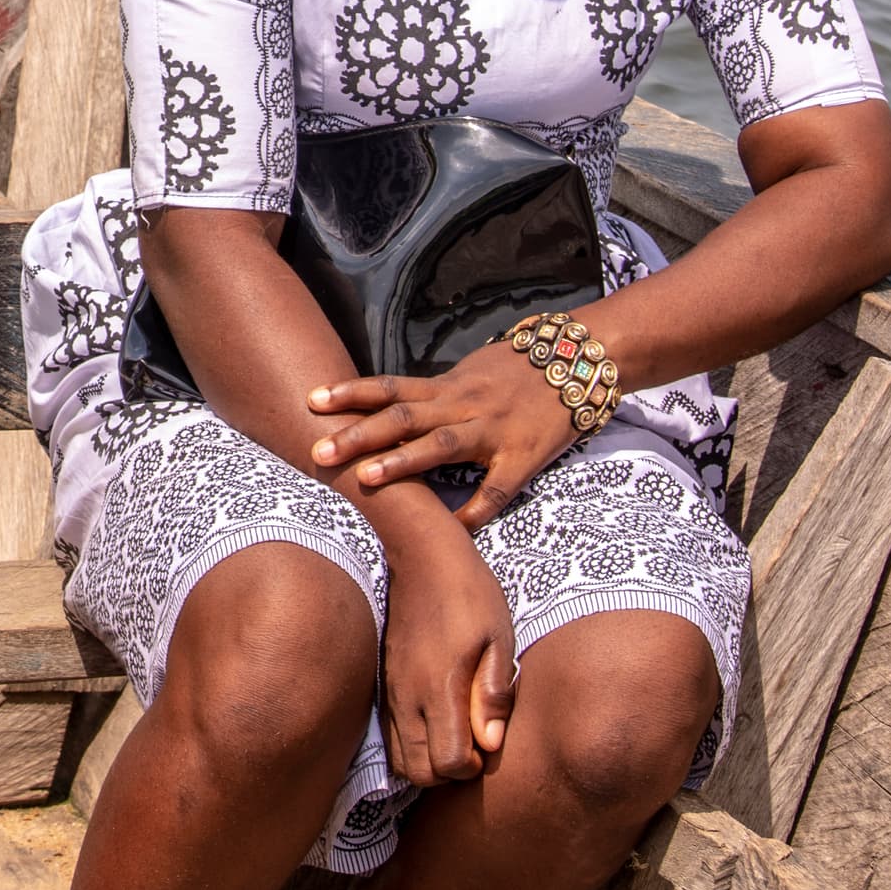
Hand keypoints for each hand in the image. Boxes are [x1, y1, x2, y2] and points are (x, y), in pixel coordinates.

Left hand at [308, 342, 584, 529]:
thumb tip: (384, 409)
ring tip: (366, 479)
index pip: (389, 387)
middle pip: (403, 417)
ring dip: (403, 462)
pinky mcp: (526, 453)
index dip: (350, 393)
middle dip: (359, 434)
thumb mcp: (469, 374)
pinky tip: (455, 530)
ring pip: (442, 444)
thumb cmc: (517, 371)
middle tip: (317, 450)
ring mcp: (494, 429)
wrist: (580, 359)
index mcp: (447, 387)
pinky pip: (499, 486)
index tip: (311, 400)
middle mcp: (463, 405)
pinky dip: (478, 508)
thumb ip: (431, 395)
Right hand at [376, 509, 518, 787]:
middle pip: (418, 772)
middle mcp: (408, 696)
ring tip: (455, 731)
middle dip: (448, 772)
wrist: (419, 554)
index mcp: (439, 688)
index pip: (446, 764)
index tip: (486, 743)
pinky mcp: (384, 681)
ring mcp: (391, 690)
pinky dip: (412, 741)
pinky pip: (390, 733)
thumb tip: (491, 743)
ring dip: (428, 759)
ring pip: (400, 757)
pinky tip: (435, 717)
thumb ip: (493, 693)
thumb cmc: (469, 594)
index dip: (470, 767)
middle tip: (472, 741)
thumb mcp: (498, 637)